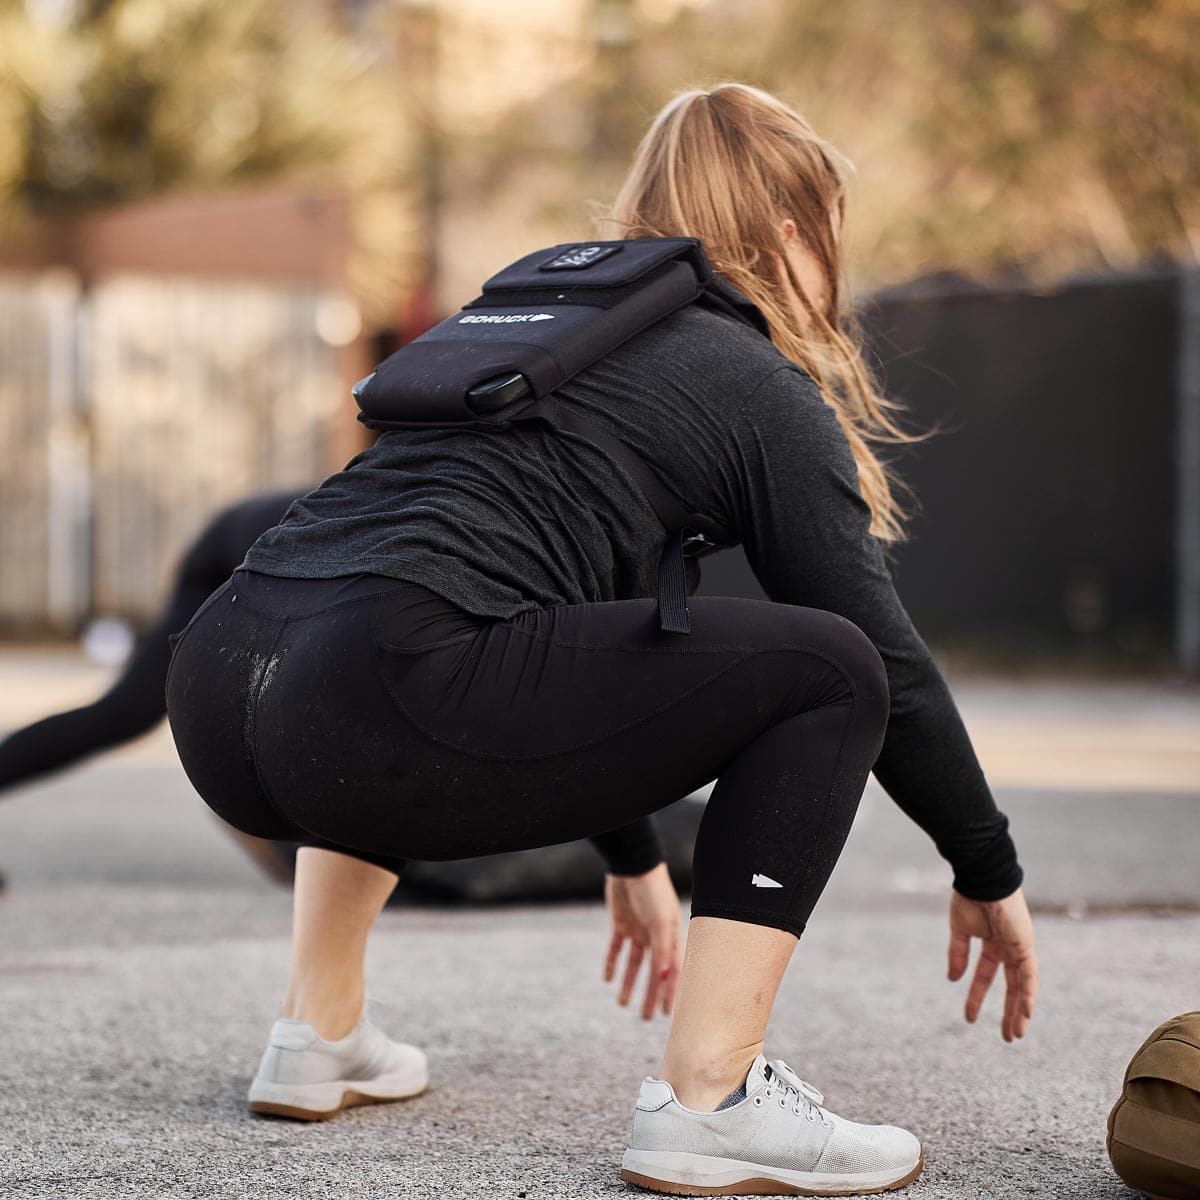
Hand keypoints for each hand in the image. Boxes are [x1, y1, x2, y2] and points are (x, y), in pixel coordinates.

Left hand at [603, 861, 683, 1018]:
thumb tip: (663, 980)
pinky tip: (607, 979)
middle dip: (650, 994)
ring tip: (623, 1004)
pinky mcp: (620, 924)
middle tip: (646, 1018)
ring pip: (634, 964)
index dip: (670, 992)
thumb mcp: (661, 922)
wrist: (632, 865)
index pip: (672, 971)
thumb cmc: (653, 892)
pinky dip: (611, 963)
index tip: (667, 1014)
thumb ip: (663, 951)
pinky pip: (615, 948)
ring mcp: (638, 930)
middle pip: (653, 972)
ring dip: (629, 983)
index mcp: (671, 937)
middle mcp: (656, 936)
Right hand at [948, 886, 1038, 1041]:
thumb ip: (957, 955)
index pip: (986, 975)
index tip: (969, 1018)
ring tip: (1016, 1034)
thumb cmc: (970, 896)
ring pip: (1024, 986)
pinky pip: (1030, 975)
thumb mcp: (960, 930)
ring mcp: (1020, 947)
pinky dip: (1029, 994)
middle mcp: (1009, 948)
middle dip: (1009, 1012)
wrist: (981, 876)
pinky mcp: (1025, 945)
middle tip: (1007, 1037)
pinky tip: (1027, 1013)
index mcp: (993, 942)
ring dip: (1021, 1011)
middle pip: (1013, 987)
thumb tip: (952, 979)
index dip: (977, 996)